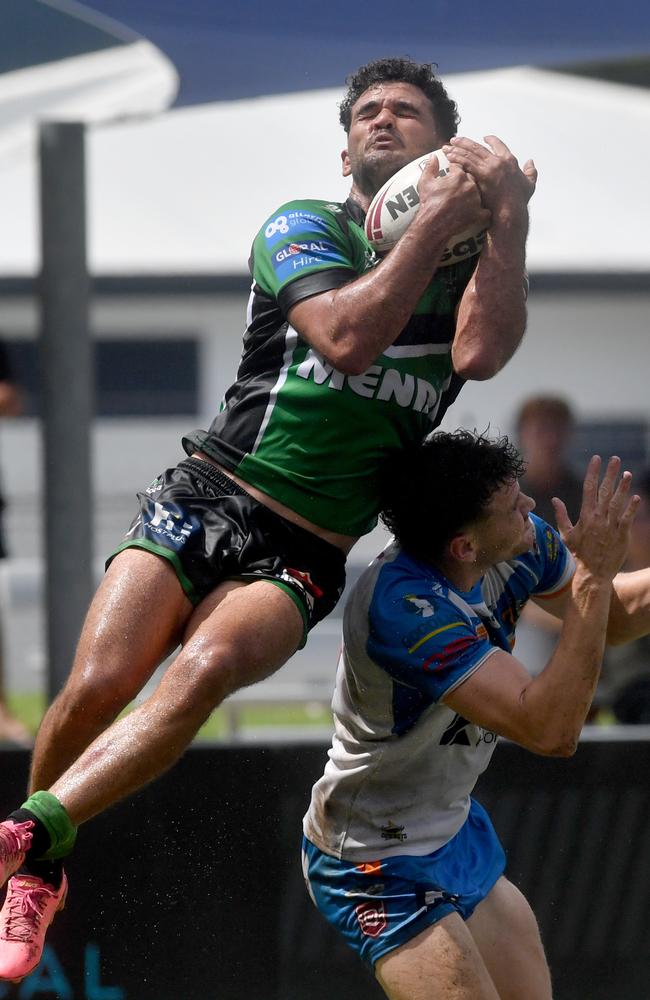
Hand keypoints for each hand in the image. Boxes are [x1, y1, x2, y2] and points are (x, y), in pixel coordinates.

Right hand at [417, 153, 491, 238]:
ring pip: (480, 192)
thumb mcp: (425, 182)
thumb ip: (430, 167)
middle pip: (472, 178)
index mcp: (459, 176)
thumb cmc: (428, 203)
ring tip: (466, 200)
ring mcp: (476, 200)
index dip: (456, 168)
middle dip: (466, 180)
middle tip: (459, 187)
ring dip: (475, 194)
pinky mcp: (478, 214)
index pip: (461, 166)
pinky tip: (478, 212)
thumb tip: (433, 156)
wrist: (432, 224)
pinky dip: (482, 213)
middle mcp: (470, 185)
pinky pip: (486, 212)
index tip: (453, 171)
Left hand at [442, 136, 536, 221]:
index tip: (484, 138)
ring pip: (470, 153)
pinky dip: (457, 158)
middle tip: (455, 140)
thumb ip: (531, 172)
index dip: (491, 140)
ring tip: (447, 147)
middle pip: (479, 147)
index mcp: (509, 161)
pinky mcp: (481, 175)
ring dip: (457, 149)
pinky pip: (466, 163)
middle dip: (465, 142)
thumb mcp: (529, 184)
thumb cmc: (519, 201)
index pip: (499, 145)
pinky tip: (449, 157)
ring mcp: (489, 167)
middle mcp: (498, 161)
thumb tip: (530, 162)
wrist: (511, 211)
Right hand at [552, 456, 639, 580]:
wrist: (593, 573)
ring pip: (617, 502)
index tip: (596, 459)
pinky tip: (636, 497)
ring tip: (627, 474)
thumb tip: (555, 499)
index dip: (593, 472)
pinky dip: (632, 508)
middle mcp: (598, 518)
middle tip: (615, 459)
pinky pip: (628, 518)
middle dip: (610, 474)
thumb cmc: (579, 554)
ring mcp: (611, 526)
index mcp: (585, 516)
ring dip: (623, 487)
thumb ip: (561, 515)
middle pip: (604, 491)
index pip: (588, 488)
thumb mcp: (567, 534)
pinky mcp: (622, 535)